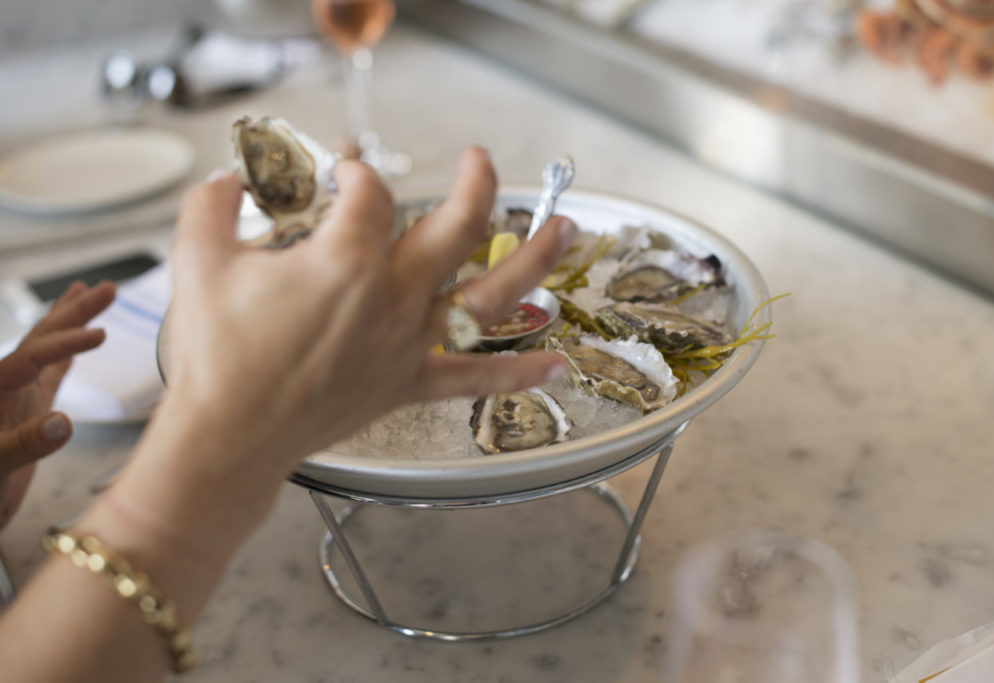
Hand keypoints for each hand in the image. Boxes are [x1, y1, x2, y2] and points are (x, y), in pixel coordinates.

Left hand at [0, 282, 114, 528]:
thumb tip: (64, 421)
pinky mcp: (29, 414)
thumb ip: (25, 444)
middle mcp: (6, 388)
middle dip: (73, 312)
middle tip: (106, 289)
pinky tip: (80, 344)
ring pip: (48, 350)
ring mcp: (18, 399)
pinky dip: (67, 356)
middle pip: (41, 338)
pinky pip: (52, 375)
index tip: (100, 335)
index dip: (66, 342)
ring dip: (71, 323)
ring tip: (92, 295)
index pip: (32, 355)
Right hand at [161, 147, 574, 466]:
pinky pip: (475, 377)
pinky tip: (558, 365)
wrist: (228, 436)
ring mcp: (409, 341)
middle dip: (476, 182)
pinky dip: (519, 372)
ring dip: (535, 258)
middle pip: (459, 225)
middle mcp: (394, 295)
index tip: (341, 170)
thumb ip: (213, 208)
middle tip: (480, 160)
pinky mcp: (408, 382)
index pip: (370, 192)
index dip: (356, 169)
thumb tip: (226, 182)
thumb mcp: (198, 262)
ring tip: (567, 231)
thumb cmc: (218, 354)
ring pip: (491, 293)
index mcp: (347, 260)